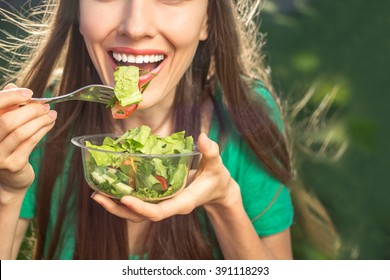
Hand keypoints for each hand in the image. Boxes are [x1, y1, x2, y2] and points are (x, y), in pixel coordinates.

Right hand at [0, 84, 56, 191]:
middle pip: (7, 120)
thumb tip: (14, 86)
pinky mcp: (12, 165)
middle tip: (46, 105)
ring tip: (52, 114)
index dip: (10, 97)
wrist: (8, 180)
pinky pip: (30, 143)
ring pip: (21, 132)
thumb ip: (7, 107)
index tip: (29, 93)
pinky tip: (50, 124)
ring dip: (40, 120)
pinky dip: (42, 130)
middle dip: (30, 110)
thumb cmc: (6, 146)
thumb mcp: (3, 126)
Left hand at [91, 133, 241, 221]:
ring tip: (96, 193)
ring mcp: (162, 204)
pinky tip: (110, 185)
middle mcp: (169, 207)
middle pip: (140, 216)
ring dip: (115, 205)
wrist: (216, 190)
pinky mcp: (158, 199)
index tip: (125, 198)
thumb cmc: (216, 178)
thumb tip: (203, 137)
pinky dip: (123, 197)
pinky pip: (138, 202)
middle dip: (118, 209)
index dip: (141, 207)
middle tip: (97, 196)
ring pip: (136, 213)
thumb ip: (211, 152)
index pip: (159, 212)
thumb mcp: (217, 166)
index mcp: (182, 203)